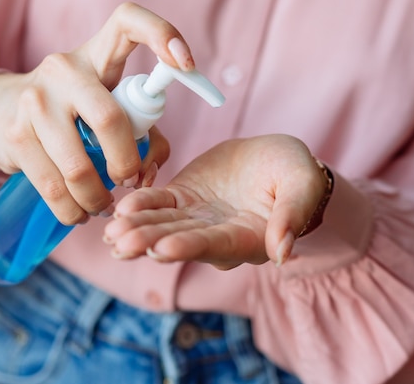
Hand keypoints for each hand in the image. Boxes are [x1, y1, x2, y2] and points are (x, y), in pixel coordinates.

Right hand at [0, 3, 189, 223]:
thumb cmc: (71, 113)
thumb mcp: (107, 108)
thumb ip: (144, 134)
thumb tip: (148, 173)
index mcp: (95, 54)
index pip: (128, 21)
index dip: (162, 34)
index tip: (187, 65)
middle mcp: (63, 69)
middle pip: (109, 120)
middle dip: (126, 164)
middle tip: (127, 181)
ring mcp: (34, 100)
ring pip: (78, 167)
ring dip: (97, 198)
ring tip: (102, 206)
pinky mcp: (15, 134)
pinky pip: (52, 187)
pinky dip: (72, 210)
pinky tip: (78, 212)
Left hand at [103, 135, 329, 268]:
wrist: (273, 159)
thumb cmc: (295, 174)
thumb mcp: (302, 186)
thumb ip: (292, 216)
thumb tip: (283, 254)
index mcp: (247, 238)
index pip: (215, 245)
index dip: (189, 246)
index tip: (163, 248)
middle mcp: (216, 235)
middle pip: (180, 240)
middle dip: (150, 242)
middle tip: (122, 244)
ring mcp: (195, 218)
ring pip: (162, 225)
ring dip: (137, 229)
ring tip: (112, 234)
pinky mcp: (181, 199)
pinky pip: (158, 203)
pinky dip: (140, 205)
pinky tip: (120, 208)